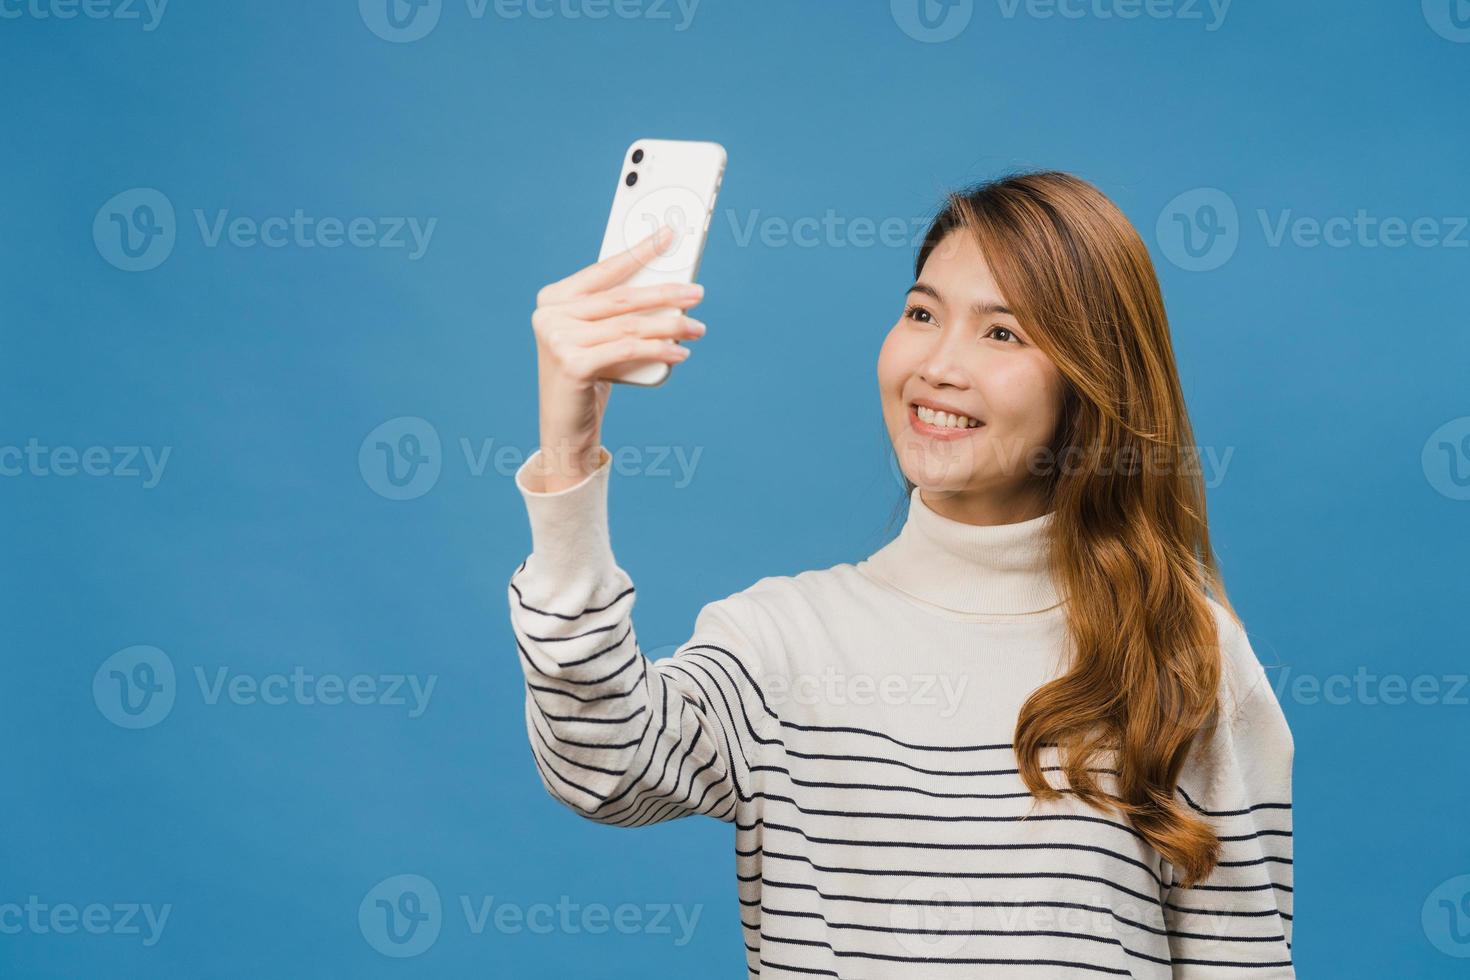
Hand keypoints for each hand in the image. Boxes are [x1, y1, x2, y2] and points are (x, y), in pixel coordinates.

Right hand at [526, 224, 707, 491]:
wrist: (566, 427)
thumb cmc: (590, 375)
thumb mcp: (600, 337)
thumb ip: (619, 311)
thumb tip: (671, 286)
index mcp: (554, 298)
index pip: (605, 270)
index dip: (640, 251)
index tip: (670, 236)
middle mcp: (550, 315)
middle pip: (622, 298)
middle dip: (666, 293)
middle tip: (697, 293)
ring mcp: (557, 339)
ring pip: (629, 325)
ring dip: (671, 325)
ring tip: (697, 327)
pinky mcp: (572, 364)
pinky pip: (628, 350)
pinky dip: (659, 349)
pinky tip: (681, 352)